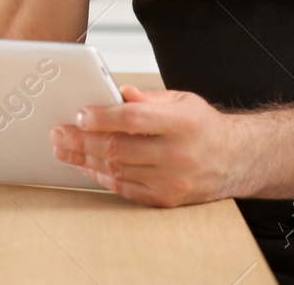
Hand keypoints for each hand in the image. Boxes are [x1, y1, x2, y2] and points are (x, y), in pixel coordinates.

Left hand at [50, 85, 237, 206]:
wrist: (235, 160)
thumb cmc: (203, 126)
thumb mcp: (182, 100)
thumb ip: (147, 98)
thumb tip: (117, 93)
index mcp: (181, 123)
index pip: (134, 119)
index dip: (103, 117)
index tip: (79, 114)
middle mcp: (177, 154)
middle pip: (119, 149)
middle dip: (82, 141)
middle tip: (58, 133)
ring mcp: (171, 181)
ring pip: (118, 171)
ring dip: (84, 160)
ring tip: (63, 149)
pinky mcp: (166, 200)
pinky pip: (125, 189)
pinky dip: (101, 177)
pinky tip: (85, 165)